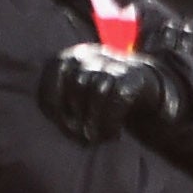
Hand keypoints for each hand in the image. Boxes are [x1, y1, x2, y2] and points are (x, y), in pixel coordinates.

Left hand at [39, 42, 178, 144]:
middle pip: (76, 83)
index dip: (52, 100)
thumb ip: (58, 104)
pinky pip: (117, 97)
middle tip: (81, 138)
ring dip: (94, 122)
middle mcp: (94, 54)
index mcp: (74, 56)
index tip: (60, 123)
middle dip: (74, 117)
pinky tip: (114, 135)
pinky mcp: (134, 76)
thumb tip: (46, 122)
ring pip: (96, 89)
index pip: (55, 68)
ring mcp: (116, 63)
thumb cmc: (102, 102)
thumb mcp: (76, 99)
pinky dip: (111, 122)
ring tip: (96, 138)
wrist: (146, 93)